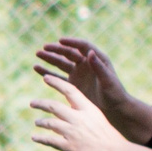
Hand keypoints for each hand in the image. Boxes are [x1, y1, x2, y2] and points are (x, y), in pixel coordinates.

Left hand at [31, 71, 134, 150]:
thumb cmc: (111, 138)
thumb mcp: (99, 120)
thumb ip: (85, 114)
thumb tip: (73, 110)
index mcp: (88, 109)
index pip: (70, 90)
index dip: (56, 82)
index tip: (46, 77)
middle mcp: (78, 118)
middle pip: (54, 106)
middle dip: (41, 103)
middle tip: (32, 102)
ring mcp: (72, 132)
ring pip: (50, 123)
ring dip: (41, 122)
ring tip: (37, 122)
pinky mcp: (68, 146)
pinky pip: (49, 140)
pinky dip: (40, 138)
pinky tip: (35, 137)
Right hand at [33, 35, 151, 143]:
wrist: (114, 109)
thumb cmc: (115, 94)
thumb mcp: (108, 80)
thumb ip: (99, 67)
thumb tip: (89, 52)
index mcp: (97, 59)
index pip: (83, 46)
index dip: (72, 42)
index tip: (60, 40)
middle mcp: (86, 64)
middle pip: (69, 53)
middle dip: (56, 50)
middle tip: (44, 47)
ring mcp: (78, 73)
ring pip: (61, 63)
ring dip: (49, 58)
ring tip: (38, 54)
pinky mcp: (72, 84)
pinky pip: (58, 76)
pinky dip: (47, 72)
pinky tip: (36, 68)